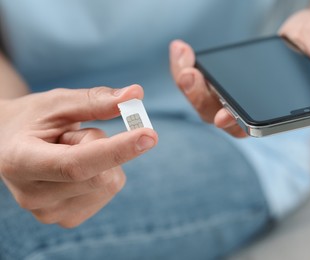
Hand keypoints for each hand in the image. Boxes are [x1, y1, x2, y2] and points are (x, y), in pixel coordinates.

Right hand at [0, 85, 157, 227]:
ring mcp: (49, 213)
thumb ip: (95, 100)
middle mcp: (32, 196)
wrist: (9, 145)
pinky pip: (108, 193)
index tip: (150, 135)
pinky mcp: (67, 219)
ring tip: (70, 151)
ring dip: (104, 160)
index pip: (76, 164)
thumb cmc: (33, 119)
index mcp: (21, 161)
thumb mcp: (57, 103)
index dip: (117, 150)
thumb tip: (136, 94)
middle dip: (104, 146)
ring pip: (110, 185)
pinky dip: (104, 174)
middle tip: (76, 134)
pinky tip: (76, 168)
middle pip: (102, 177)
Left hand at [170, 10, 309, 137]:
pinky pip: (198, 80)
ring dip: (186, 80)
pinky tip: (181, 48)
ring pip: (201, 98)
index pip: (250, 126)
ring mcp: (231, 95)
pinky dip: (185, 66)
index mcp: (271, 111)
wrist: (302, 38)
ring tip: (182, 53)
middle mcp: (247, 108)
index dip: (235, 123)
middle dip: (198, 96)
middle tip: (190, 73)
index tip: (223, 115)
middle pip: (216, 114)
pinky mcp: (221, 81)